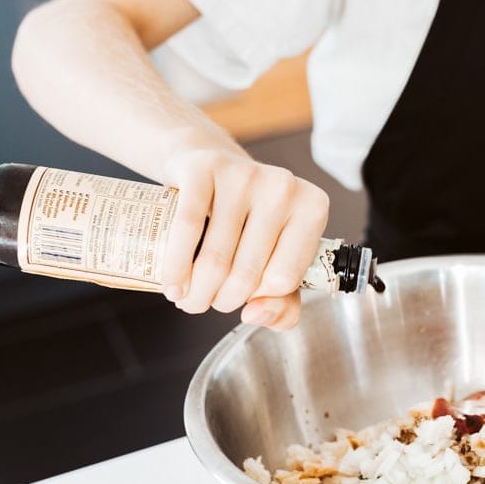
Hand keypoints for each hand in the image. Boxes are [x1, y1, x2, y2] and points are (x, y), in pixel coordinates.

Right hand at [160, 138, 328, 329]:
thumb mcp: (277, 262)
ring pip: (216, 259)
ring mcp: (244, 175)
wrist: (212, 169)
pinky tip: (172, 285)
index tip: (244, 296)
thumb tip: (255, 315)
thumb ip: (283, 305)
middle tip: (207, 301)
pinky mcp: (204, 168)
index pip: (284, 280)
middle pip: (247, 274)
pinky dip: (176, 266)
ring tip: (187, 298)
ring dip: (196, 292)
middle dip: (221, 301)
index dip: (259, 297)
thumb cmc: (249, 222)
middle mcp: (283, 187)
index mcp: (312, 209)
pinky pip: (187, 229)